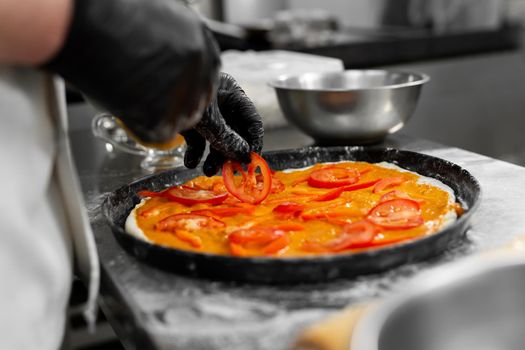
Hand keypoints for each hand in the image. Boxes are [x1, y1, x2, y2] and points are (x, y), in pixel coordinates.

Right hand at [43, 0, 219, 143]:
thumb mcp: (156, 20)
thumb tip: (170, 62)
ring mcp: (181, 90)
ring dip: (159, 117)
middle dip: (177, 104)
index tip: (178, 91)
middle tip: (153, 101)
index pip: (207, 73)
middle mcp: (197, 64)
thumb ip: (173, 45)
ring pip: (179, 120)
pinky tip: (126, 106)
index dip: (190, 85)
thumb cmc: (106, 16)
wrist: (78, 25)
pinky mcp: (161, 115)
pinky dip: (142, 127)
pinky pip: (158, 132)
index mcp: (198, 38)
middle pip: (197, 100)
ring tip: (132, 98)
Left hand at [182, 72, 263, 175]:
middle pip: (234, 132)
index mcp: (231, 94)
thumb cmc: (180, 92)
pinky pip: (197, 139)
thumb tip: (244, 156)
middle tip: (230, 172)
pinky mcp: (187, 120)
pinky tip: (190, 163)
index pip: (251, 121)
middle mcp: (220, 102)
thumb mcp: (208, 118)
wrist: (144, 84)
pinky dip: (194, 152)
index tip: (251, 162)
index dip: (253, 142)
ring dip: (213, 156)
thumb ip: (226, 138)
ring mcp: (203, 112)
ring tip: (207, 171)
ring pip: (215, 138)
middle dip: (230, 153)